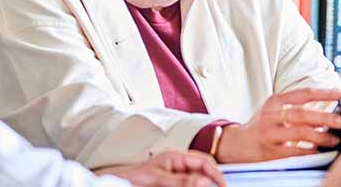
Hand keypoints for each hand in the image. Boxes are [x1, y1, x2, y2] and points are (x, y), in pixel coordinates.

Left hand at [95, 150, 225, 186]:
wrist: (117, 183)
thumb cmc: (133, 178)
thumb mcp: (159, 180)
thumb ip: (182, 180)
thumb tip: (205, 181)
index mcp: (177, 156)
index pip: (205, 162)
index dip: (216, 174)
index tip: (223, 186)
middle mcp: (179, 162)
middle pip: (204, 169)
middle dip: (213, 180)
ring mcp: (176, 172)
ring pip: (198, 177)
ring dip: (204, 183)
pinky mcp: (173, 181)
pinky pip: (189, 182)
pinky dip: (195, 185)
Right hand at [214, 87, 340, 163]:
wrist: (237, 144)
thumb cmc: (263, 126)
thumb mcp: (275, 110)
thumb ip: (296, 108)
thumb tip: (329, 111)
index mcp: (275, 101)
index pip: (304, 93)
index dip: (324, 93)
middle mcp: (271, 115)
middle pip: (301, 113)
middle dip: (324, 117)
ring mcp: (269, 134)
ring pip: (298, 133)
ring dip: (320, 136)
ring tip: (334, 139)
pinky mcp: (269, 152)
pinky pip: (294, 152)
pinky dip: (309, 152)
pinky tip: (319, 152)